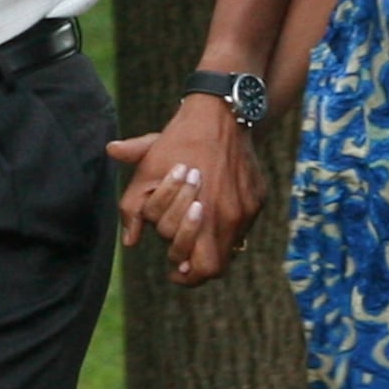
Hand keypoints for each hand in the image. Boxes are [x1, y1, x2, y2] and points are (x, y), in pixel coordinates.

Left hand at [107, 96, 265, 286]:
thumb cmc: (177, 142)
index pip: (204, 269)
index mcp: (207, 214)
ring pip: (231, 245)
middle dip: (195, 263)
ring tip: (190, 232)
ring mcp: (249, 207)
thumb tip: (130, 241)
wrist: (221, 113)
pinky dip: (224, 225)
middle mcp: (233, 216)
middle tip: (178, 257)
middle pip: (218, 265)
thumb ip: (133, 207)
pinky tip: (208, 211)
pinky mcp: (258, 197)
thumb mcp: (147, 170)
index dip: (187, 276)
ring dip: (210, 244)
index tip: (173, 269)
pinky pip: (242, 224)